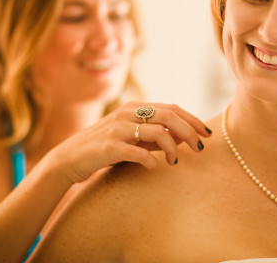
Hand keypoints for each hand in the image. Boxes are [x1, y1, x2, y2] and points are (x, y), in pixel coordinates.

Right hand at [45, 101, 211, 184]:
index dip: (192, 120)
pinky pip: (139, 152)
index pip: (172, 108)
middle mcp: (127, 113)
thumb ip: (154, 135)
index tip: (207, 134)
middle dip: (190, 131)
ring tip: (174, 162)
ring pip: (158, 132)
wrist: (69, 159)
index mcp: (135, 108)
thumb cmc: (105, 148)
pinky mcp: (109, 147)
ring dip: (173, 148)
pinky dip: (151, 160)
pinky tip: (153, 167)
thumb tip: (184, 136)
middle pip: (169, 116)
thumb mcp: (132, 137)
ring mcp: (118, 129)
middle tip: (200, 148)